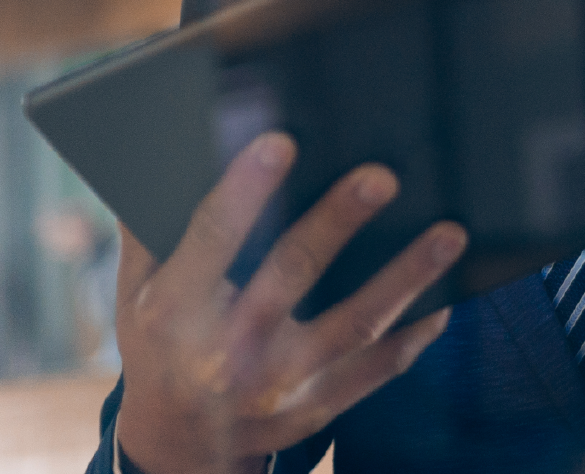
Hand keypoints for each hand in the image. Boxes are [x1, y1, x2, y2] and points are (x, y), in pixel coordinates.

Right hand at [112, 132, 467, 473]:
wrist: (173, 445)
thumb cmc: (158, 344)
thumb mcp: (134, 291)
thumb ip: (150, 227)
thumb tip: (170, 145)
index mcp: (173, 311)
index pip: (211, 240)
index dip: (244, 191)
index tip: (280, 141)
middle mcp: (225, 351)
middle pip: (290, 275)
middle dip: (336, 223)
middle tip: (381, 176)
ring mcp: (277, 386)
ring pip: (353, 325)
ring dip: (405, 279)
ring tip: (449, 234)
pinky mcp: (315, 408)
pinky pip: (376, 369)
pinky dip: (415, 335)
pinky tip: (446, 298)